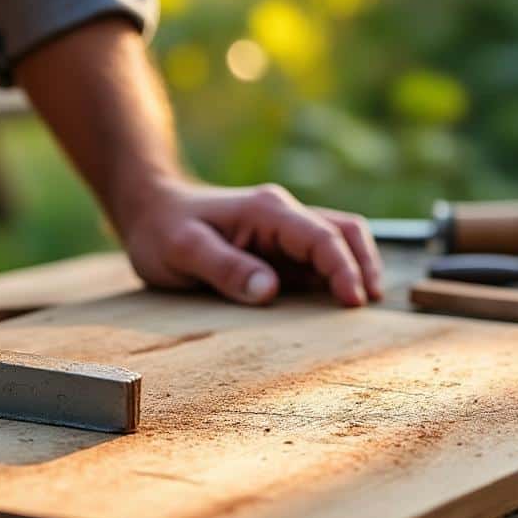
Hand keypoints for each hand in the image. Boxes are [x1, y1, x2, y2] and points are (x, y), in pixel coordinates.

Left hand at [116, 179, 383, 306]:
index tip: (353, 301)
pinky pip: (319, 259)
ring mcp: (284, 232)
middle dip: (364, 266)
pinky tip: (336, 306)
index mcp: (267, 211)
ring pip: (339, 242)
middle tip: (367, 307)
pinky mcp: (280, 250)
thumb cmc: (162, 230)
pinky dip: (336, 278)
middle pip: (344, 231)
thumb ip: (225, 268)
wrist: (150, 210)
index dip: (343, 268)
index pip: (321, 236)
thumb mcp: (182, 251)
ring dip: (356, 270)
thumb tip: (270, 291)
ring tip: (361, 308)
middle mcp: (283, 215)